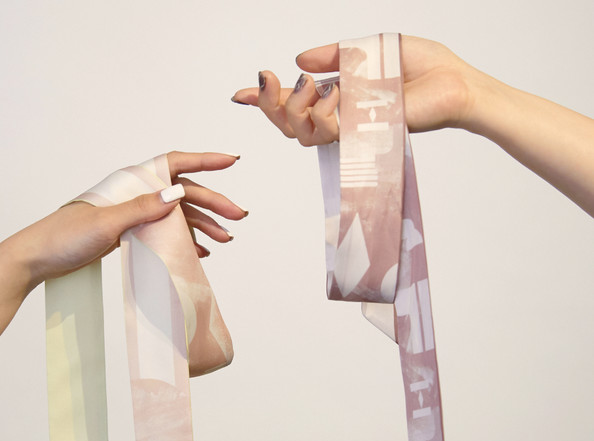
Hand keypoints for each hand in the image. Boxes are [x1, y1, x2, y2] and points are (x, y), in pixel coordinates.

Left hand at [8, 151, 245, 290]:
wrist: (38, 258)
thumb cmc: (64, 236)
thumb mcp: (106, 222)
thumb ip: (142, 208)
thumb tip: (178, 193)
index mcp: (130, 184)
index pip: (174, 165)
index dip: (205, 161)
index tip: (231, 162)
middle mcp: (136, 195)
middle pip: (183, 193)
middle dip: (213, 203)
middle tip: (238, 217)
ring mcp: (134, 215)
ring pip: (178, 215)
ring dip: (203, 225)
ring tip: (225, 238)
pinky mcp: (130, 233)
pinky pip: (166, 233)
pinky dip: (184, 240)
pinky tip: (200, 250)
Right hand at [232, 36, 478, 144]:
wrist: (455, 84)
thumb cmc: (423, 68)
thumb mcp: (369, 49)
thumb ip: (334, 55)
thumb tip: (299, 60)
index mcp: (339, 97)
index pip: (294, 104)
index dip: (265, 101)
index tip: (241, 93)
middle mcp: (339, 118)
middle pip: (287, 126)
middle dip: (269, 106)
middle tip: (269, 81)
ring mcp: (350, 130)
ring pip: (300, 133)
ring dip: (293, 108)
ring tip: (308, 85)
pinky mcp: (363, 135)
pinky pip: (327, 131)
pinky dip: (321, 111)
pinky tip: (330, 94)